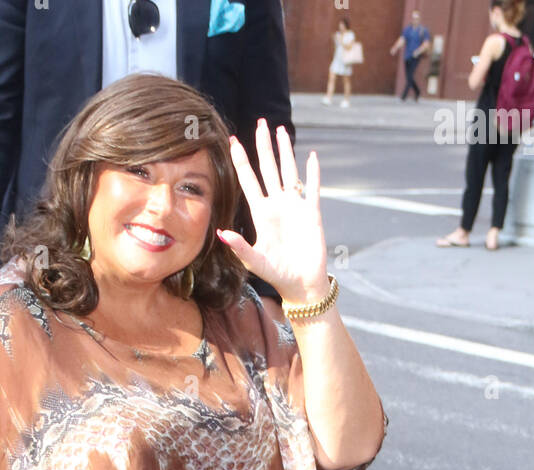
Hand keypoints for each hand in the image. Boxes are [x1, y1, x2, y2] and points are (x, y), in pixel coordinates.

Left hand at [217, 121, 328, 306]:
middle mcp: (277, 205)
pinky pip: (313, 188)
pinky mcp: (312, 213)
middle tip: (261, 122)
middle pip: (269, 168)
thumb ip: (239, 246)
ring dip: (285, 152)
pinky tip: (311, 156)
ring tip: (281, 131)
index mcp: (261, 213)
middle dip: (264, 146)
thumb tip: (220, 233)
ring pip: (289, 171)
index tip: (233, 141)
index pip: (249, 180)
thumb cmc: (276, 274)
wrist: (301, 284)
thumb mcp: (254, 261)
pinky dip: (313, 172)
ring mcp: (295, 207)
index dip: (242, 161)